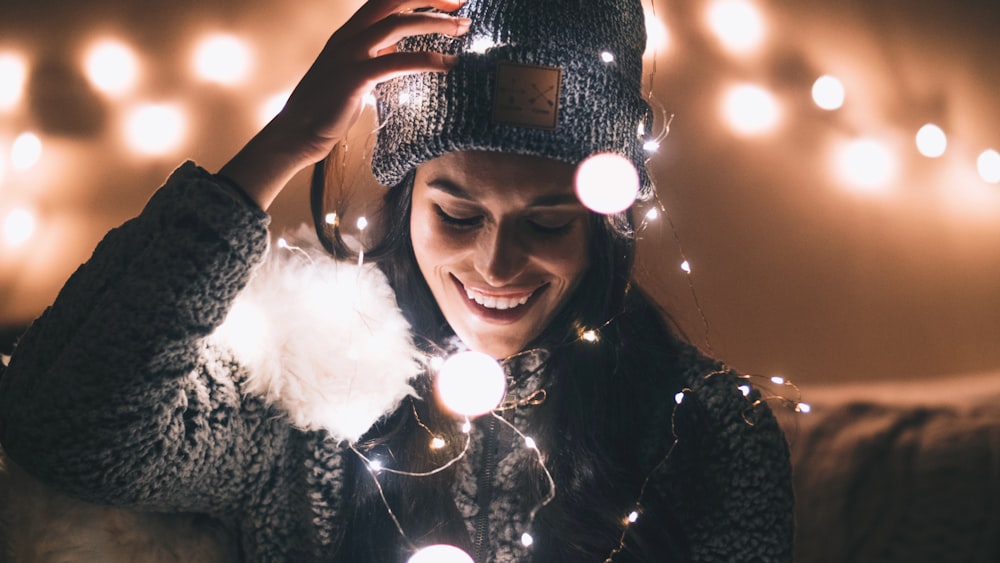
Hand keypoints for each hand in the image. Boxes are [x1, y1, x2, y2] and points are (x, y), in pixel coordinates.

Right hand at [220, 0, 470, 209]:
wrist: (297, 133)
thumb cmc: (328, 108)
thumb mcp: (355, 73)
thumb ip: (375, 59)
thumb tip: (400, 54)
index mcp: (349, 33)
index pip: (386, 0)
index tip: (447, 1)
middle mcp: (349, 36)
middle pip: (392, 0)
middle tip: (461, 3)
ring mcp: (350, 55)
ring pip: (398, 24)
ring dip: (435, 23)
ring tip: (462, 29)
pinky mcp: (354, 78)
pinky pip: (397, 62)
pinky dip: (427, 60)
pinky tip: (448, 64)